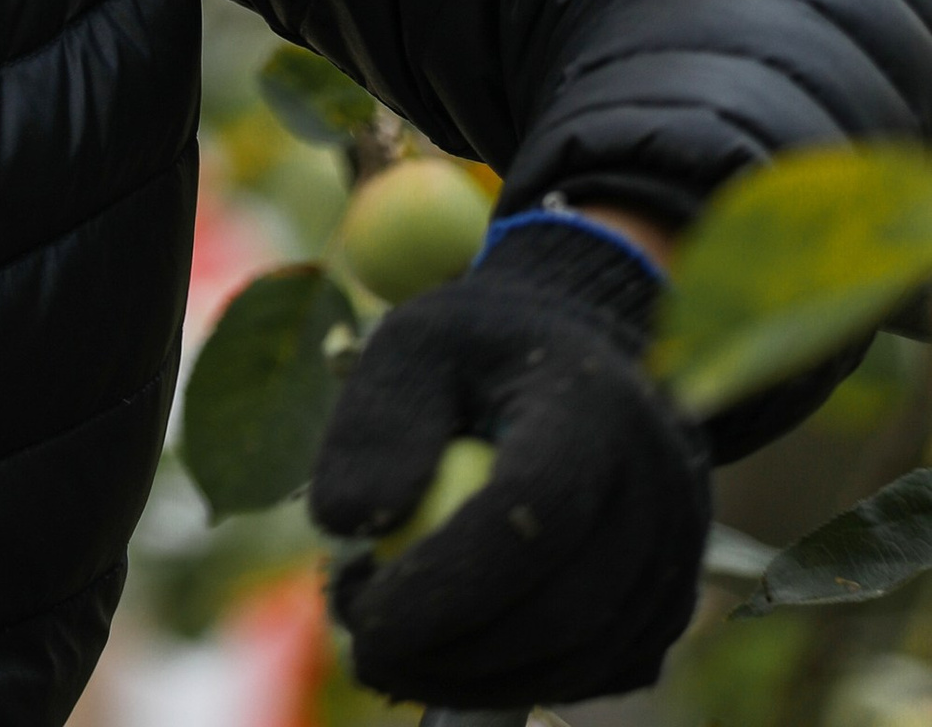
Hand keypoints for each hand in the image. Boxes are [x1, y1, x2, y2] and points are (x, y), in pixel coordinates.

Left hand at [308, 219, 709, 711]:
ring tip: (391, 645)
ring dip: (474, 677)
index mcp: (596, 406)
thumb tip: (345, 522)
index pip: (534, 511)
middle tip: (361, 643)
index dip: (447, 579)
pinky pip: (593, 672)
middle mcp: (660, 487)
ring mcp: (678, 556)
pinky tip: (448, 651)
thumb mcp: (413, 344)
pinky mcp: (669, 606)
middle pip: (560, 609)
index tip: (363, 610)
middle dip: (448, 649)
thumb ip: (375, 421)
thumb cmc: (482, 349)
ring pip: (578, 658)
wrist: (582, 355)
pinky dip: (517, 680)